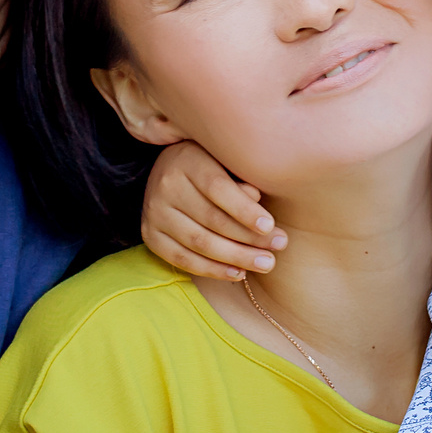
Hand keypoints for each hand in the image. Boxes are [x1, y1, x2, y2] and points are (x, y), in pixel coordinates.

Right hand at [143, 140, 284, 279]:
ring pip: (199, 242)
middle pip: (211, 219)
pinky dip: (213, 270)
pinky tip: (239, 273)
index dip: (244, 210)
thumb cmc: (212, 164)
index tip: (270, 226)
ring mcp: (154, 212)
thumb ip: (242, 178)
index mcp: (187, 160)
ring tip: (266, 263)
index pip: (217, 188)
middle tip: (279, 246)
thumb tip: (258, 206)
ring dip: (236, 257)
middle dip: (249, 238)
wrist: (170, 170)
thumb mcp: (227, 160)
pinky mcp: (151, 236)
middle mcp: (165, 185)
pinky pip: (183, 260)